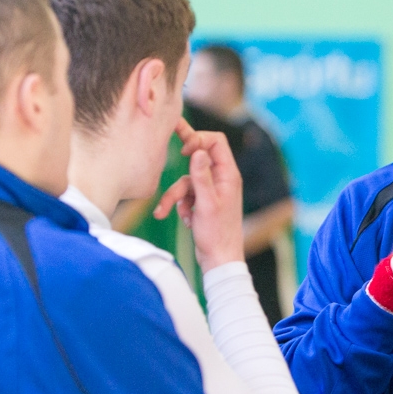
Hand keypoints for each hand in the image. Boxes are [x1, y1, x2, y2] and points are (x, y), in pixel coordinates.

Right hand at [155, 118, 245, 271]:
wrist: (219, 259)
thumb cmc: (217, 234)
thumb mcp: (206, 203)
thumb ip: (201, 176)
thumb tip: (198, 151)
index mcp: (228, 175)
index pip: (216, 142)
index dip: (198, 140)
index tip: (184, 151)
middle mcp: (221, 179)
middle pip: (199, 156)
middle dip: (183, 158)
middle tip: (172, 134)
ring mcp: (212, 190)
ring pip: (186, 180)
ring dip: (175, 196)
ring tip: (164, 212)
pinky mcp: (203, 201)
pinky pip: (186, 195)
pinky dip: (181, 205)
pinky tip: (185, 220)